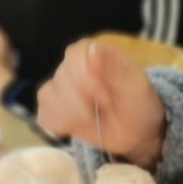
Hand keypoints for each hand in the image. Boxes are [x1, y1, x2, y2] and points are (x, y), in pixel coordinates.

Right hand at [36, 39, 164, 168]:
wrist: (136, 132)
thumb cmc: (139, 104)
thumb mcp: (136, 87)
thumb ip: (115, 70)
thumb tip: (91, 51)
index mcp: (92, 52)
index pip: (74, 57)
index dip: (86, 81)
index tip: (106, 98)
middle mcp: (71, 65)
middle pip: (60, 80)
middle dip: (82, 103)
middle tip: (105, 109)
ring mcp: (59, 87)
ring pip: (48, 98)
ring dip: (72, 116)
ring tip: (93, 119)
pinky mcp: (53, 108)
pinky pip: (43, 115)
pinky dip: (59, 125)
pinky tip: (76, 127)